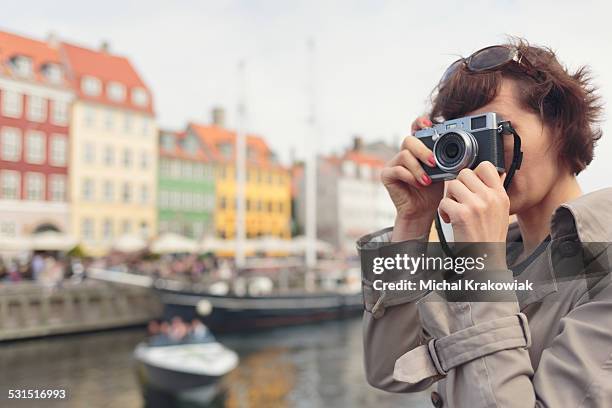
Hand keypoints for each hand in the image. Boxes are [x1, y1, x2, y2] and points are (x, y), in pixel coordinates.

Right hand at [382, 116, 443, 239]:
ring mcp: (394, 163)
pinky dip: (410, 177)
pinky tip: (419, 184)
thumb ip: (444, 159)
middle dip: (423, 150)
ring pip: (404, 155)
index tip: (428, 124)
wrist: (423, 211)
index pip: (416, 129)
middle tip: (433, 162)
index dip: (420, 122)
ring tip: (427, 181)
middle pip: (409, 140)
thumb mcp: (443, 172)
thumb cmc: (433, 191)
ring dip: (418, 168)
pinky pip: (398, 170)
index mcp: (418, 149)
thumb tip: (461, 150)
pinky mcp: (387, 175)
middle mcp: (404, 153)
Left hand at [438, 162, 509, 242]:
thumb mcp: (501, 211)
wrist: (486, 259)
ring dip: (449, 198)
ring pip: (452, 185)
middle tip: (459, 199)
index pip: (486, 166)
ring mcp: (476, 205)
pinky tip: (450, 219)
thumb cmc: (489, 237)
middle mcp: (490, 198)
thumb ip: (493, 192)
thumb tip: (491, 172)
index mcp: (500, 195)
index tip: (470, 185)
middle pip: (464, 174)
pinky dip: (443, 211)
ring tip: (455, 210)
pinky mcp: (461, 214)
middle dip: (457, 186)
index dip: (474, 172)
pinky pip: (444, 202)